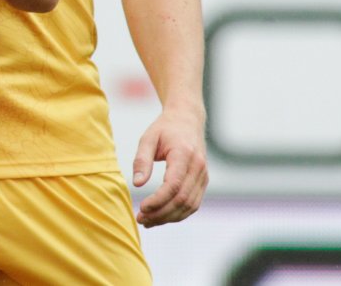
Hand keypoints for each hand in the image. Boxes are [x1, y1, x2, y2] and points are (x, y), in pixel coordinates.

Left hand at [132, 107, 207, 227]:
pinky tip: (161, 216)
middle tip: (141, 219)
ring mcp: (204, 175)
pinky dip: (178, 214)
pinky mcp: (203, 182)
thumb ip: (141, 161)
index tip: (141, 208)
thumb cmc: (165, 129)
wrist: (187, 119)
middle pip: (182, 199)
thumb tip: (137, 184)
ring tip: (148, 221)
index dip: (158, 201)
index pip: (174, 185)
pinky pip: (193, 204)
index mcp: (184, 154)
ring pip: (189, 206)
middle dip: (161, 214)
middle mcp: (198, 167)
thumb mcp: (148, 138)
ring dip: (168, 217)